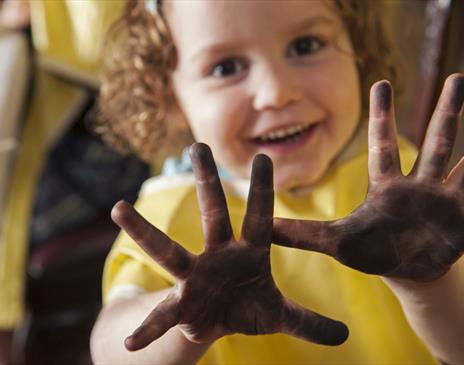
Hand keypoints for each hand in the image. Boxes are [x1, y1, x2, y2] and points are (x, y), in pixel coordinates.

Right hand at [111, 143, 347, 350]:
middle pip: (213, 214)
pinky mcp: (180, 304)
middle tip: (197, 145)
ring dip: (145, 230)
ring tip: (118, 207)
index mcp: (249, 253)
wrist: (218, 323)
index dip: (263, 190)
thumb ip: (308, 322)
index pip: (260, 217)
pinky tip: (133, 342)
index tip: (265, 157)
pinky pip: (163, 315)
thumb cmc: (249, 307)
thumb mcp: (279, 314)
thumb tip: (344, 336)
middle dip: (206, 181)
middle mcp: (218, 256)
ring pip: (169, 250)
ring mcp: (195, 277)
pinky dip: (150, 327)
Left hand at [273, 74, 463, 281]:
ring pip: (457, 159)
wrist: (405, 274)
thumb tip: (262, 227)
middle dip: (445, 111)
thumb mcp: (334, 242)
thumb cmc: (369, 253)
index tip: (381, 81)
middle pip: (432, 142)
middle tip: (456, 77)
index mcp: (386, 187)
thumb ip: (301, 234)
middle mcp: (416, 185)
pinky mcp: (461, 216)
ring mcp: (441, 198)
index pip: (383, 144)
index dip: (381, 115)